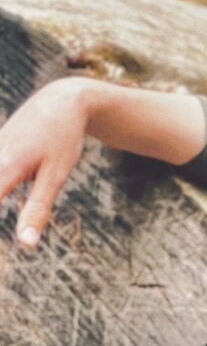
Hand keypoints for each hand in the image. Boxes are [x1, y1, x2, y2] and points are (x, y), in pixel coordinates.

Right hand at [0, 78, 89, 247]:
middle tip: (22, 213)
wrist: (62, 101)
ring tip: (25, 184)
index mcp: (4, 169)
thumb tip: (26, 244)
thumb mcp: (55, 176)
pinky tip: (7, 187)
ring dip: (1, 191)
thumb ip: (38, 210)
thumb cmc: (63, 139)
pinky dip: (0, 183)